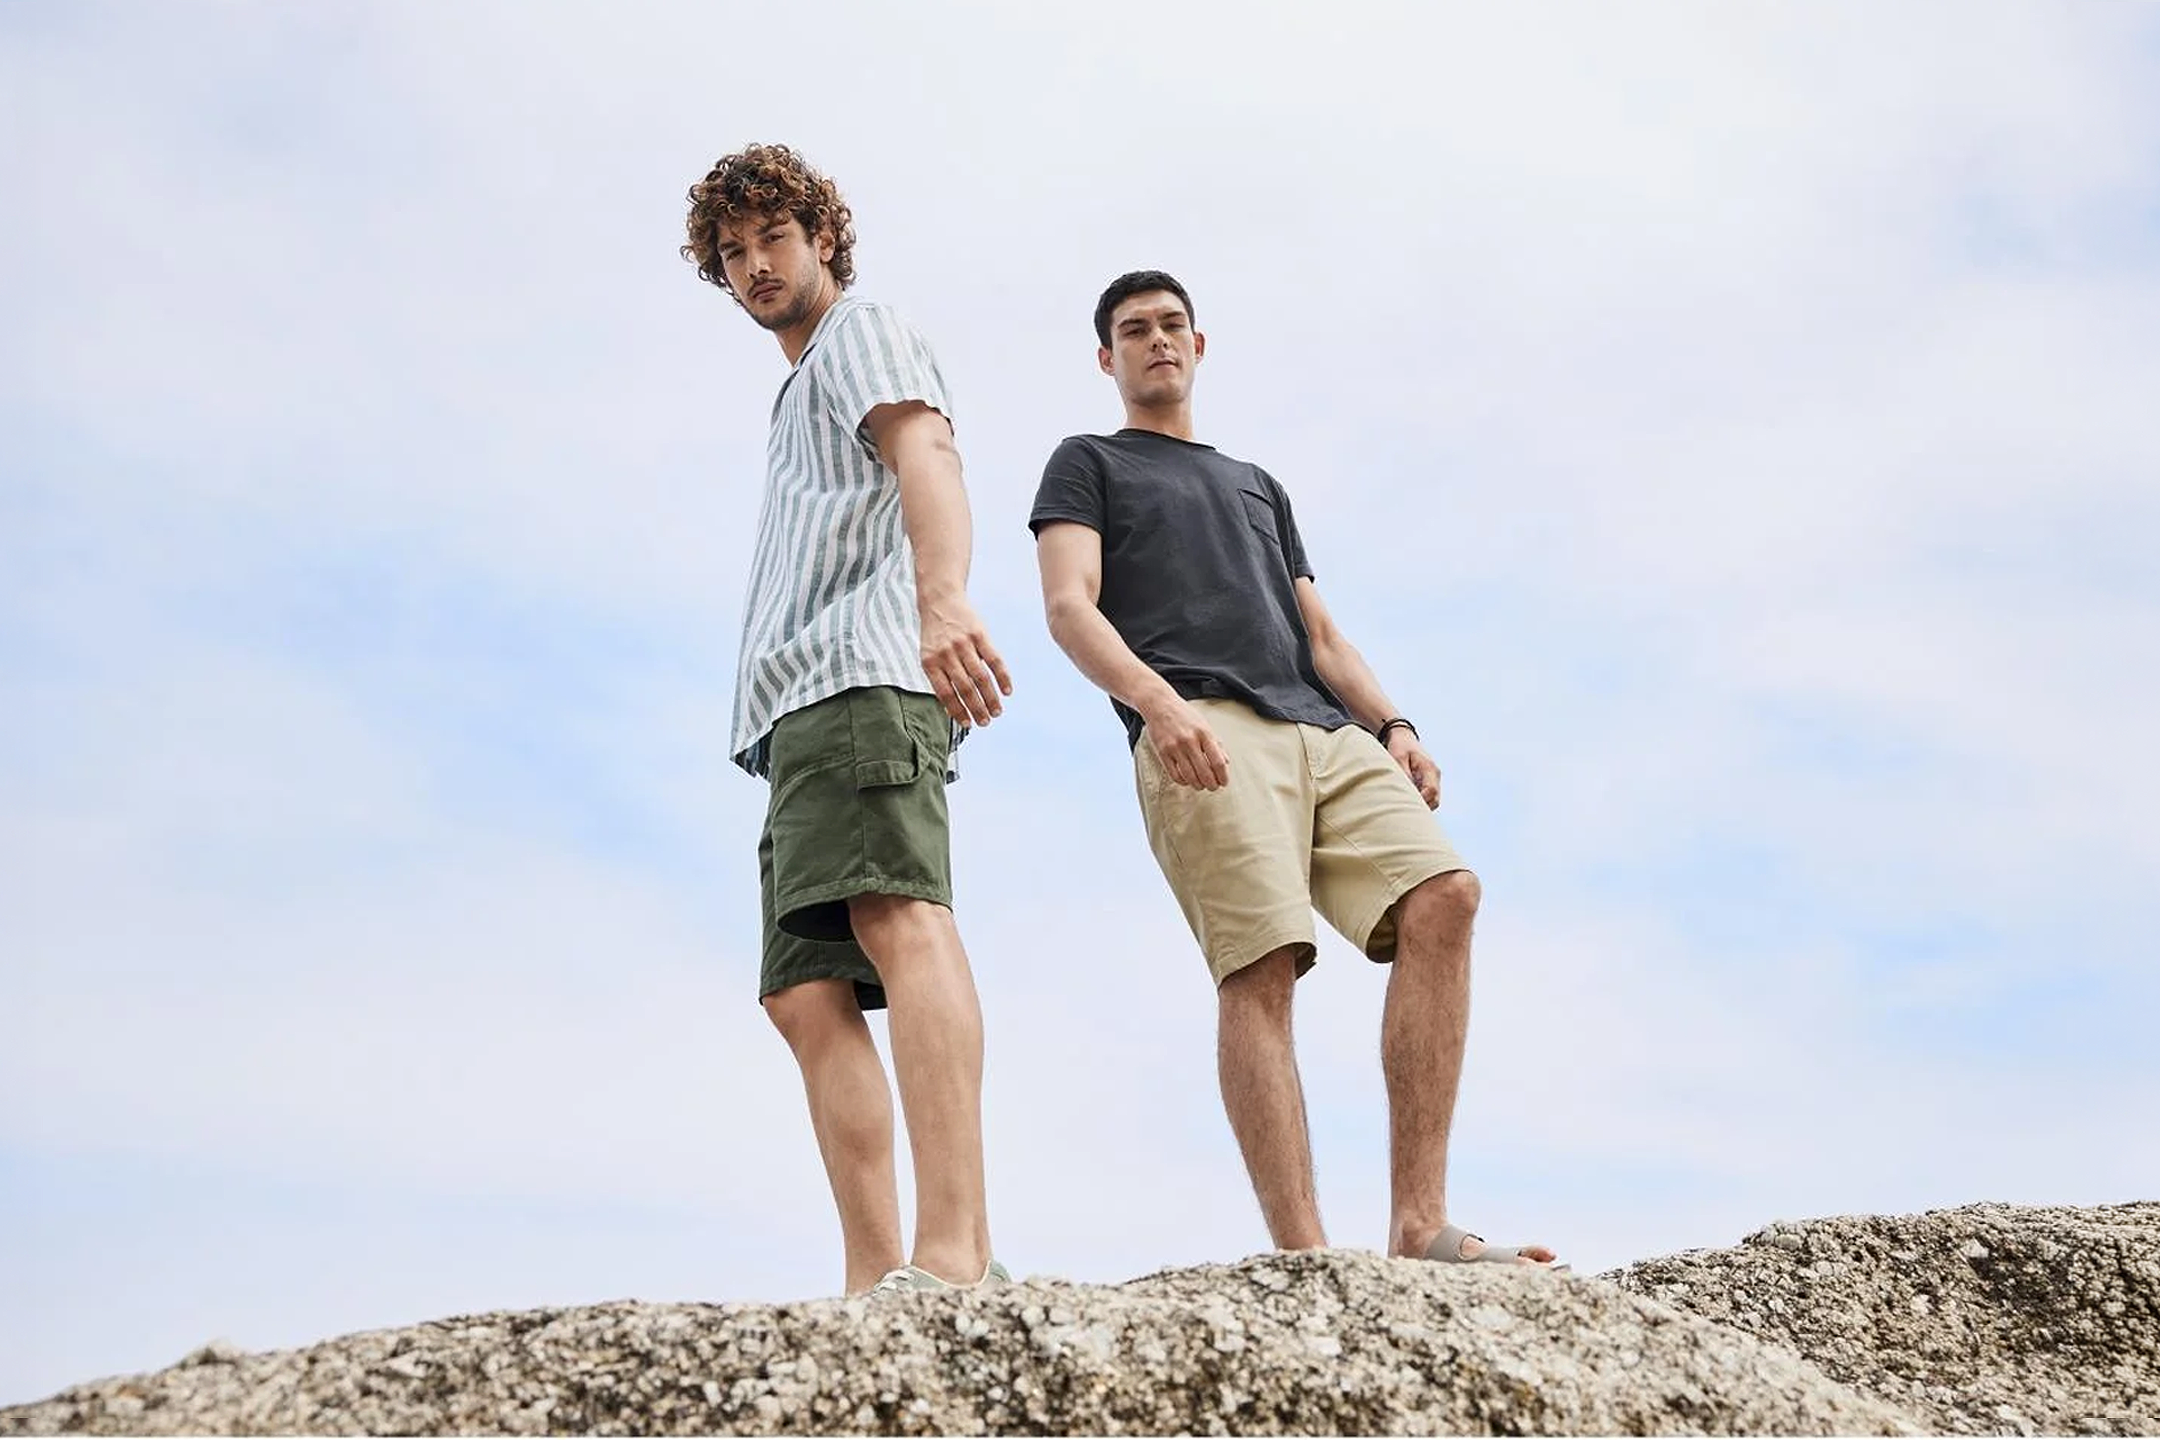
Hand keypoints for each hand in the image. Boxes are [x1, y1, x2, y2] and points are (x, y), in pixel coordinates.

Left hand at [918, 591, 1011, 725]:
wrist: (940, 600)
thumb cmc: (935, 634)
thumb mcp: (928, 655)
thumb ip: (938, 679)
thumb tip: (951, 710)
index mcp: (930, 662)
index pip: (945, 693)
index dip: (958, 711)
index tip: (968, 725)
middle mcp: (946, 654)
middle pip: (965, 688)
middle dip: (977, 708)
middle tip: (986, 722)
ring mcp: (964, 644)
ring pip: (980, 677)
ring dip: (990, 697)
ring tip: (997, 711)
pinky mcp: (980, 634)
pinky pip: (994, 659)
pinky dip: (1002, 677)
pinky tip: (1008, 691)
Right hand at [1143, 695, 1230, 790]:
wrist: (1159, 704)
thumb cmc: (1184, 715)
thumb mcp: (1204, 724)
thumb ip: (1216, 743)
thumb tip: (1225, 762)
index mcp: (1204, 733)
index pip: (1218, 762)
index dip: (1223, 776)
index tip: (1224, 783)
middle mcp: (1190, 741)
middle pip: (1205, 772)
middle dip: (1211, 785)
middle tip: (1213, 787)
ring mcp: (1175, 747)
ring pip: (1190, 776)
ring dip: (1198, 785)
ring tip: (1201, 785)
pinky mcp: (1162, 752)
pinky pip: (1174, 775)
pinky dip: (1183, 781)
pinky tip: (1187, 779)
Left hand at [1388, 729, 1440, 808]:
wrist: (1404, 737)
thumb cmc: (1400, 746)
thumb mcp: (1398, 757)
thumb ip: (1403, 774)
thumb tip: (1406, 791)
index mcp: (1429, 768)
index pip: (1431, 791)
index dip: (1421, 801)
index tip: (1407, 804)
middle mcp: (1434, 775)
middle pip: (1435, 799)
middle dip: (1422, 807)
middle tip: (1405, 809)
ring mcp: (1433, 779)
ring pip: (1432, 800)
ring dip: (1421, 805)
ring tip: (1404, 805)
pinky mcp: (1428, 782)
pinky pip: (1428, 797)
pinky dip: (1420, 801)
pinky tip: (1406, 800)